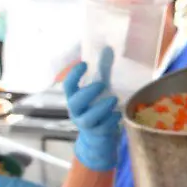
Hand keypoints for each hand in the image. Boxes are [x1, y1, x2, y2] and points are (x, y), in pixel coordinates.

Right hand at [64, 47, 122, 171]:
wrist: (99, 139)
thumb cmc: (98, 108)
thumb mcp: (100, 88)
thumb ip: (103, 70)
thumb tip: (108, 48)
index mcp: (75, 98)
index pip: (68, 86)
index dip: (73, 75)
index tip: (84, 64)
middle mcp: (77, 112)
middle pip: (74, 103)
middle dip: (87, 93)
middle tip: (102, 84)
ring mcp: (86, 125)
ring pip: (88, 119)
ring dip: (101, 108)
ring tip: (114, 99)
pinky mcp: (97, 135)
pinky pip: (102, 129)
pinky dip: (111, 121)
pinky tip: (118, 115)